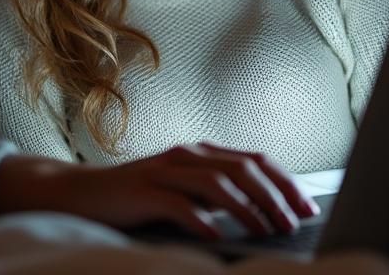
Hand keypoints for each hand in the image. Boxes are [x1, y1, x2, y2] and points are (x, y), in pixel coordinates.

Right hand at [0, 142, 320, 238]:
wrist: (81, 193)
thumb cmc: (138, 198)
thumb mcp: (184, 192)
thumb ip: (217, 196)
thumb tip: (264, 213)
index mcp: (201, 152)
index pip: (255, 160)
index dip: (285, 182)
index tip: (307, 207)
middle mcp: (187, 154)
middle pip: (243, 168)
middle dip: (275, 196)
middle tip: (294, 222)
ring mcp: (164, 170)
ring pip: (217, 183)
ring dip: (247, 208)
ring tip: (266, 230)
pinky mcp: (143, 190)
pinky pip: (178, 203)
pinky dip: (201, 219)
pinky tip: (217, 236)